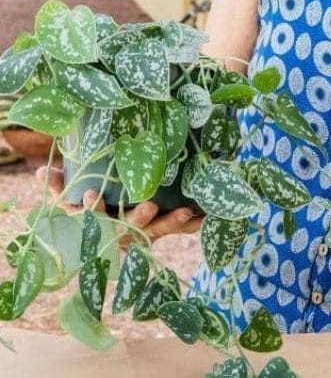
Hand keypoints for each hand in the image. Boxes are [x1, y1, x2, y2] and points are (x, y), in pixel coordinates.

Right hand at [35, 166, 202, 246]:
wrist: (110, 240)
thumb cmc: (91, 212)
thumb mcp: (71, 202)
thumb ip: (60, 187)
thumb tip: (42, 170)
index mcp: (101, 225)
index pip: (94, 219)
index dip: (93, 209)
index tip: (91, 195)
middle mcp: (123, 233)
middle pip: (131, 228)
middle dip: (139, 218)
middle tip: (149, 205)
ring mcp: (145, 233)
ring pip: (158, 229)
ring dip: (171, 221)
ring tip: (184, 211)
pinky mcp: (162, 229)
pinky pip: (179, 228)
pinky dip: (193, 224)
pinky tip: (207, 217)